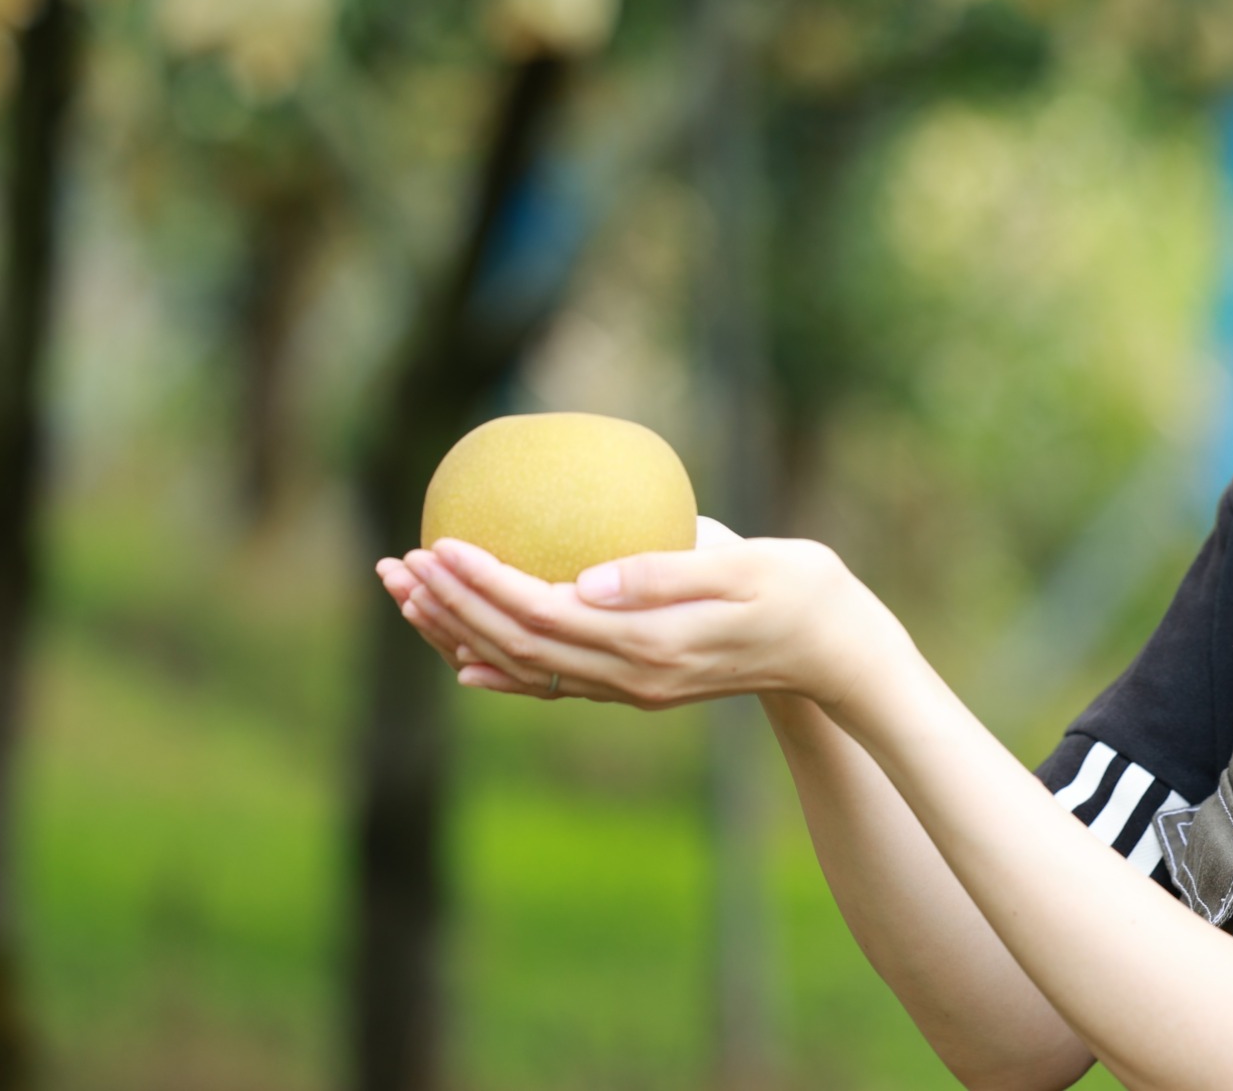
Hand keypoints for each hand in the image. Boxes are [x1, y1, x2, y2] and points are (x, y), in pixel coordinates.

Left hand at [374, 520, 906, 713]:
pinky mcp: (637, 686)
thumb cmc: (800, 591)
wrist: (836, 652)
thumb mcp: (744, 570)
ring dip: (459, 634)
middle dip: (449, 607)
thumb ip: (666, 572)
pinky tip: (462, 659)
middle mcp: (630, 676)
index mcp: (649, 644)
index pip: (542, 615)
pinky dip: (499, 669)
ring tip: (408, 598)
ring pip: (524, 668)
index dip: (483, 583)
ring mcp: (631, 688)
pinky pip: (551, 682)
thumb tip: (586, 580)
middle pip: (516, 647)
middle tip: (396, 565)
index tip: (439, 544)